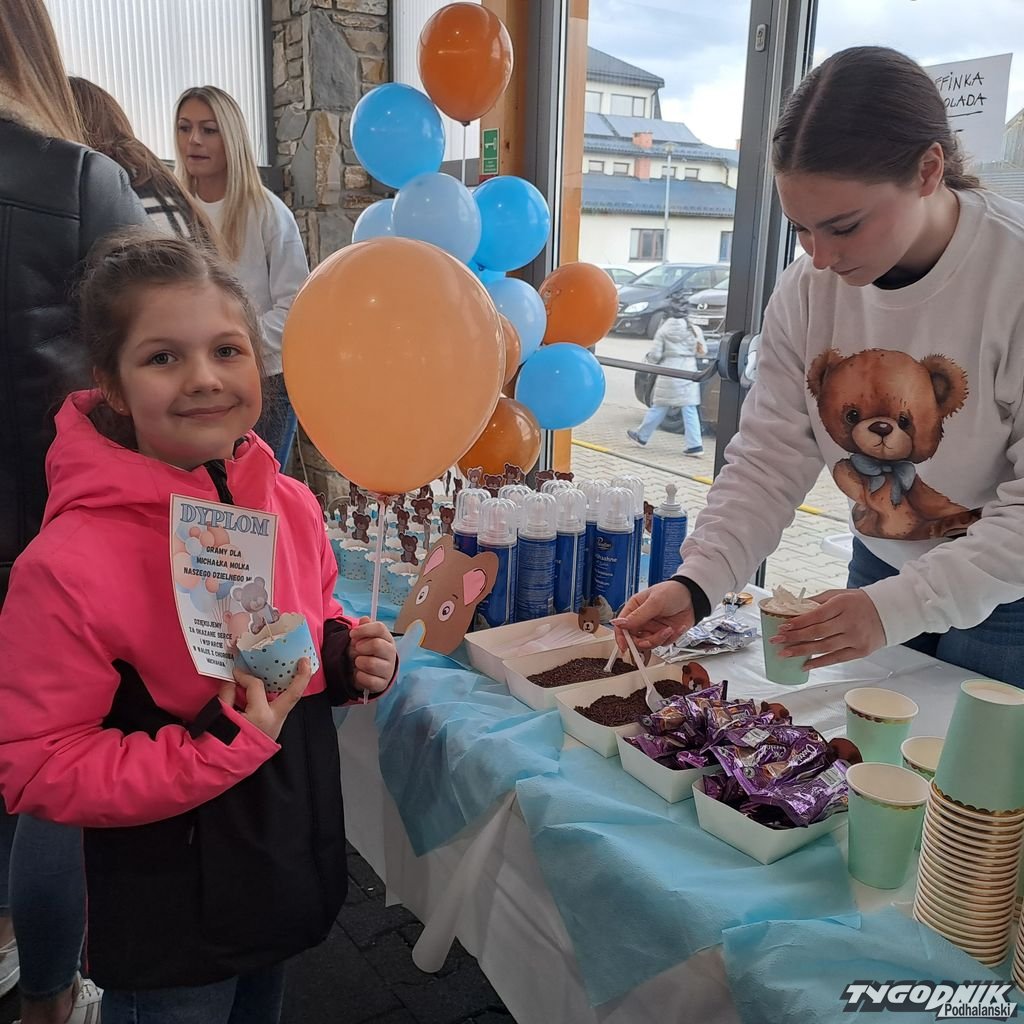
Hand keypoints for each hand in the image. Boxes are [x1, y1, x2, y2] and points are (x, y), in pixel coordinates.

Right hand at [221, 658, 312, 740]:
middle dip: (302, 677)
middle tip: (305, 660)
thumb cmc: (219, 743)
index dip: (244, 676)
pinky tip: (274, 689)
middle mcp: (273, 720)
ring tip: (293, 670)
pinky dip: (277, 697)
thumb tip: (232, 680)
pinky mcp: (274, 730)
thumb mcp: (220, 714)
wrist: (220, 768)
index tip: (235, 672)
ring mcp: (276, 726)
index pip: (256, 686)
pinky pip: (278, 709)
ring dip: (290, 687)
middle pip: (293, 694)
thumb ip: (227, 694)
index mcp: (260, 715)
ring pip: (287, 702)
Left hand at [349, 616, 397, 693]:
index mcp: (387, 638)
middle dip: (361, 647)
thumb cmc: (365, 652)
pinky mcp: (383, 683)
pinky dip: (359, 677)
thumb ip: (364, 628)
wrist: (369, 673)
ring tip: (358, 663)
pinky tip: (359, 674)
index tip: (352, 634)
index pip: (379, 628)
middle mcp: (391, 653)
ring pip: (370, 663)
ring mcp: (388, 669)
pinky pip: (368, 680)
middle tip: (356, 650)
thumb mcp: (363, 638)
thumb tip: (364, 619)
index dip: (364, 629)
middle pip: (376, 644)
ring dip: (359, 662)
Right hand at [612, 580, 694, 651]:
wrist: (694, 596)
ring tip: (669, 629)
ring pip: (649, 643)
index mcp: (634, 609)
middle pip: (635, 639)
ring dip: (660, 638)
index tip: (625, 647)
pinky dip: (672, 637)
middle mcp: (642, 620)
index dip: (622, 638)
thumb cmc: (672, 592)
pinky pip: (664, 643)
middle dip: (645, 641)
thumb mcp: (654, 602)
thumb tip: (619, 623)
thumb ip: (637, 615)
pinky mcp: (664, 634)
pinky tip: (677, 627)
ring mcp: (653, 628)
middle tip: (654, 637)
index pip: (622, 627)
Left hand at [771, 589, 885, 668]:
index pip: (816, 616)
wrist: (888, 612)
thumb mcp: (839, 594)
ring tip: (784, 654)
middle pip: (817, 633)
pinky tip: (804, 665)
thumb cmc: (859, 602)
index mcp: (843, 604)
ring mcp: (856, 638)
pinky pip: (836, 659)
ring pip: (824, 647)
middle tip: (776, 641)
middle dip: (794, 638)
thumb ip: (817, 601)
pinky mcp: (860, 651)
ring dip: (802, 652)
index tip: (782, 627)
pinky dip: (819, 663)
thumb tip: (793, 608)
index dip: (798, 623)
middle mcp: (850, 622)